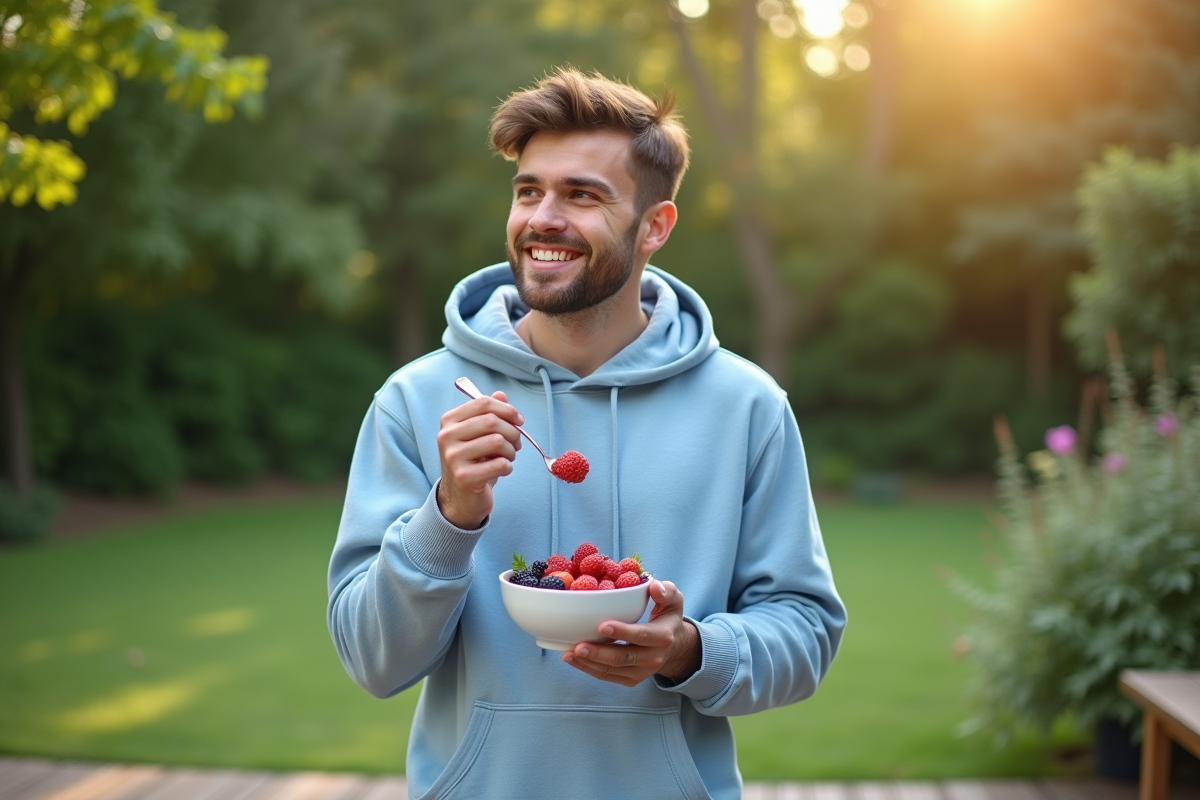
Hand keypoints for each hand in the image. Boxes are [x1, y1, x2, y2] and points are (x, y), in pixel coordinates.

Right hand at [436, 390, 522, 528]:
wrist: (461, 498)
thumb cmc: (473, 462)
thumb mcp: (478, 435)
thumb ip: (488, 413)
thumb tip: (501, 394)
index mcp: (449, 421)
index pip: (483, 403)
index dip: (507, 409)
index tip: (519, 420)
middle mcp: (446, 436)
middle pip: (492, 421)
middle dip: (513, 432)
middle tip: (516, 443)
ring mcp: (453, 457)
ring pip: (498, 442)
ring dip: (511, 451)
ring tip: (508, 457)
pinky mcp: (464, 477)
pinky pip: (500, 464)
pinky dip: (508, 467)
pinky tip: (502, 470)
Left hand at [561, 580, 700, 686]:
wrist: (675, 646)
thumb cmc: (667, 617)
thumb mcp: (673, 600)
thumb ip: (666, 591)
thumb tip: (654, 587)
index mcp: (663, 636)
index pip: (641, 635)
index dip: (622, 632)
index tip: (602, 626)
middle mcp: (653, 658)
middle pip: (622, 657)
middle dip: (598, 653)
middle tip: (578, 646)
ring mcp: (642, 671)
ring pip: (612, 670)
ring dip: (588, 663)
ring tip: (569, 654)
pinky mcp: (632, 679)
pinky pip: (608, 677)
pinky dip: (589, 669)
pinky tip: (573, 660)